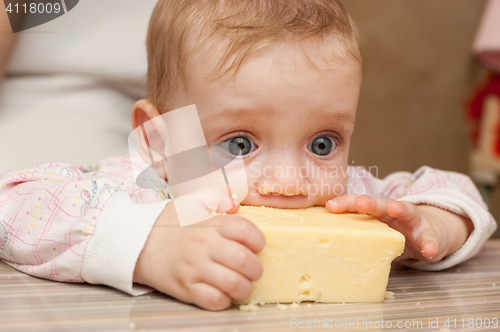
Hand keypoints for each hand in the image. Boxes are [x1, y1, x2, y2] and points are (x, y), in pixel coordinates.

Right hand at [133, 188, 265, 309]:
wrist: (136, 242)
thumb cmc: (168, 223)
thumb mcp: (191, 202)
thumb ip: (216, 198)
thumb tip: (235, 203)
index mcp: (209, 223)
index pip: (246, 230)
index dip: (258, 239)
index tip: (258, 244)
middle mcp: (203, 246)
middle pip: (244, 260)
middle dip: (256, 268)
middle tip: (254, 268)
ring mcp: (194, 269)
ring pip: (234, 284)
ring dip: (245, 286)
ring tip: (244, 283)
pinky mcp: (185, 288)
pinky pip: (214, 300)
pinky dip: (225, 300)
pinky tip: (224, 292)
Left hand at [325, 195, 472, 261]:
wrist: (430, 235)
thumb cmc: (397, 233)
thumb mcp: (377, 235)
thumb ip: (360, 238)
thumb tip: (329, 250)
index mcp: (376, 213)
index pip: (358, 205)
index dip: (344, 204)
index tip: (329, 207)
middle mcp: (393, 212)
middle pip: (379, 204)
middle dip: (368, 202)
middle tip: (360, 202)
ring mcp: (413, 221)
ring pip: (407, 211)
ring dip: (400, 209)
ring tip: (395, 209)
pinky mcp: (431, 234)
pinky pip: (431, 239)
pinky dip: (430, 244)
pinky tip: (429, 250)